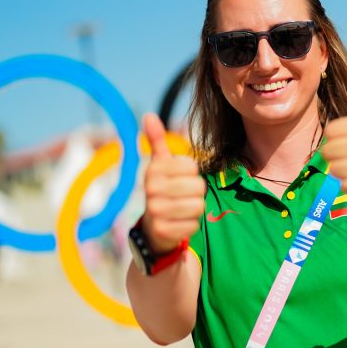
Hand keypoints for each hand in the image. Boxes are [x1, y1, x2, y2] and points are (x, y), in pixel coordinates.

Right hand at [141, 113, 205, 252]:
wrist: (151, 227)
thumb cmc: (162, 190)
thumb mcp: (159, 165)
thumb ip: (157, 141)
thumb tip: (148, 115)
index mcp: (153, 171)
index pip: (192, 167)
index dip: (191, 174)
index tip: (179, 179)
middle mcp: (151, 190)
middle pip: (198, 187)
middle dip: (196, 193)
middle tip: (183, 197)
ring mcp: (156, 212)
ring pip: (198, 206)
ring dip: (195, 209)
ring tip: (181, 209)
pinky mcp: (163, 232)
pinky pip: (194, 225)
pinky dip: (191, 225)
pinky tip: (179, 223)